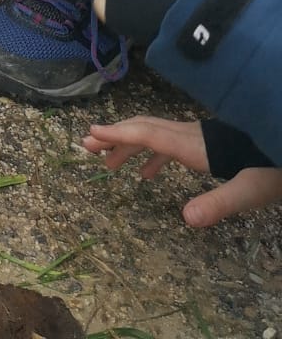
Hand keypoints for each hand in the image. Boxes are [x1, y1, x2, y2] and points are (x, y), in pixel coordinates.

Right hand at [82, 117, 281, 227]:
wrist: (281, 147)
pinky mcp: (201, 144)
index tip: (90, 134)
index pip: (147, 135)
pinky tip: (144, 174)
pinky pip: (166, 145)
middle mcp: (187, 136)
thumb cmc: (266, 169)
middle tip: (86, 146)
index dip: (117, 134)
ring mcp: (193, 137)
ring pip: (153, 135)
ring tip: (107, 164)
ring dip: (128, 145)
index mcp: (192, 145)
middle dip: (114, 136)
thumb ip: (217, 204)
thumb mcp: (248, 192)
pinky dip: (149, 155)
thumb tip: (184, 219)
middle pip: (143, 129)